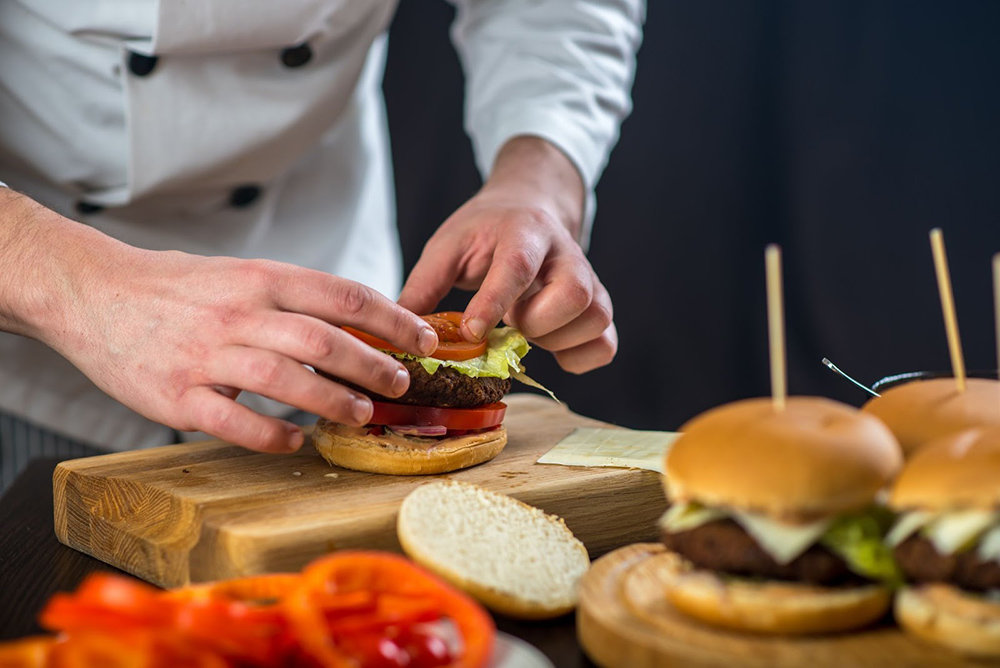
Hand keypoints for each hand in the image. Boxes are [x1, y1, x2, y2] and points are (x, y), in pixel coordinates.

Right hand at [1, 191, 438, 452]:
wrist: (90, 292)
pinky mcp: (176, 394)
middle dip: (374, 365)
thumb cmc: (175, 286)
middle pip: (323, 340)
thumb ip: (291, 295)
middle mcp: (239, 314)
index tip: (422, 338)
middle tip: (403, 384)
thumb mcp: (238, 272)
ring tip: (363, 415)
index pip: (341, 295)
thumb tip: (355, 318)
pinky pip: (233, 421)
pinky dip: (271, 435)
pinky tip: (296, 441)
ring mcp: (206, 355)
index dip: (390, 319)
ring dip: (333, 401)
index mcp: (260, 278)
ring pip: (285, 379)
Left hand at [398, 137, 616, 373]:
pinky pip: (606, 344)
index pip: (517, 267)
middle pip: (573, 295)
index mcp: (524, 233)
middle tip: (511, 323)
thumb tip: (393, 331)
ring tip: (528, 330)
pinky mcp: (599, 307)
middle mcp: (566, 255)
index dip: (495, 303)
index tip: (473, 332)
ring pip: (596, 319)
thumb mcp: (448, 245)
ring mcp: (591, 281)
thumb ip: (423, 286)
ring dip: (557, 341)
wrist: (532, 207)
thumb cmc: (486, 230)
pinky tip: (551, 347)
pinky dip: (580, 357)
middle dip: (536, 323)